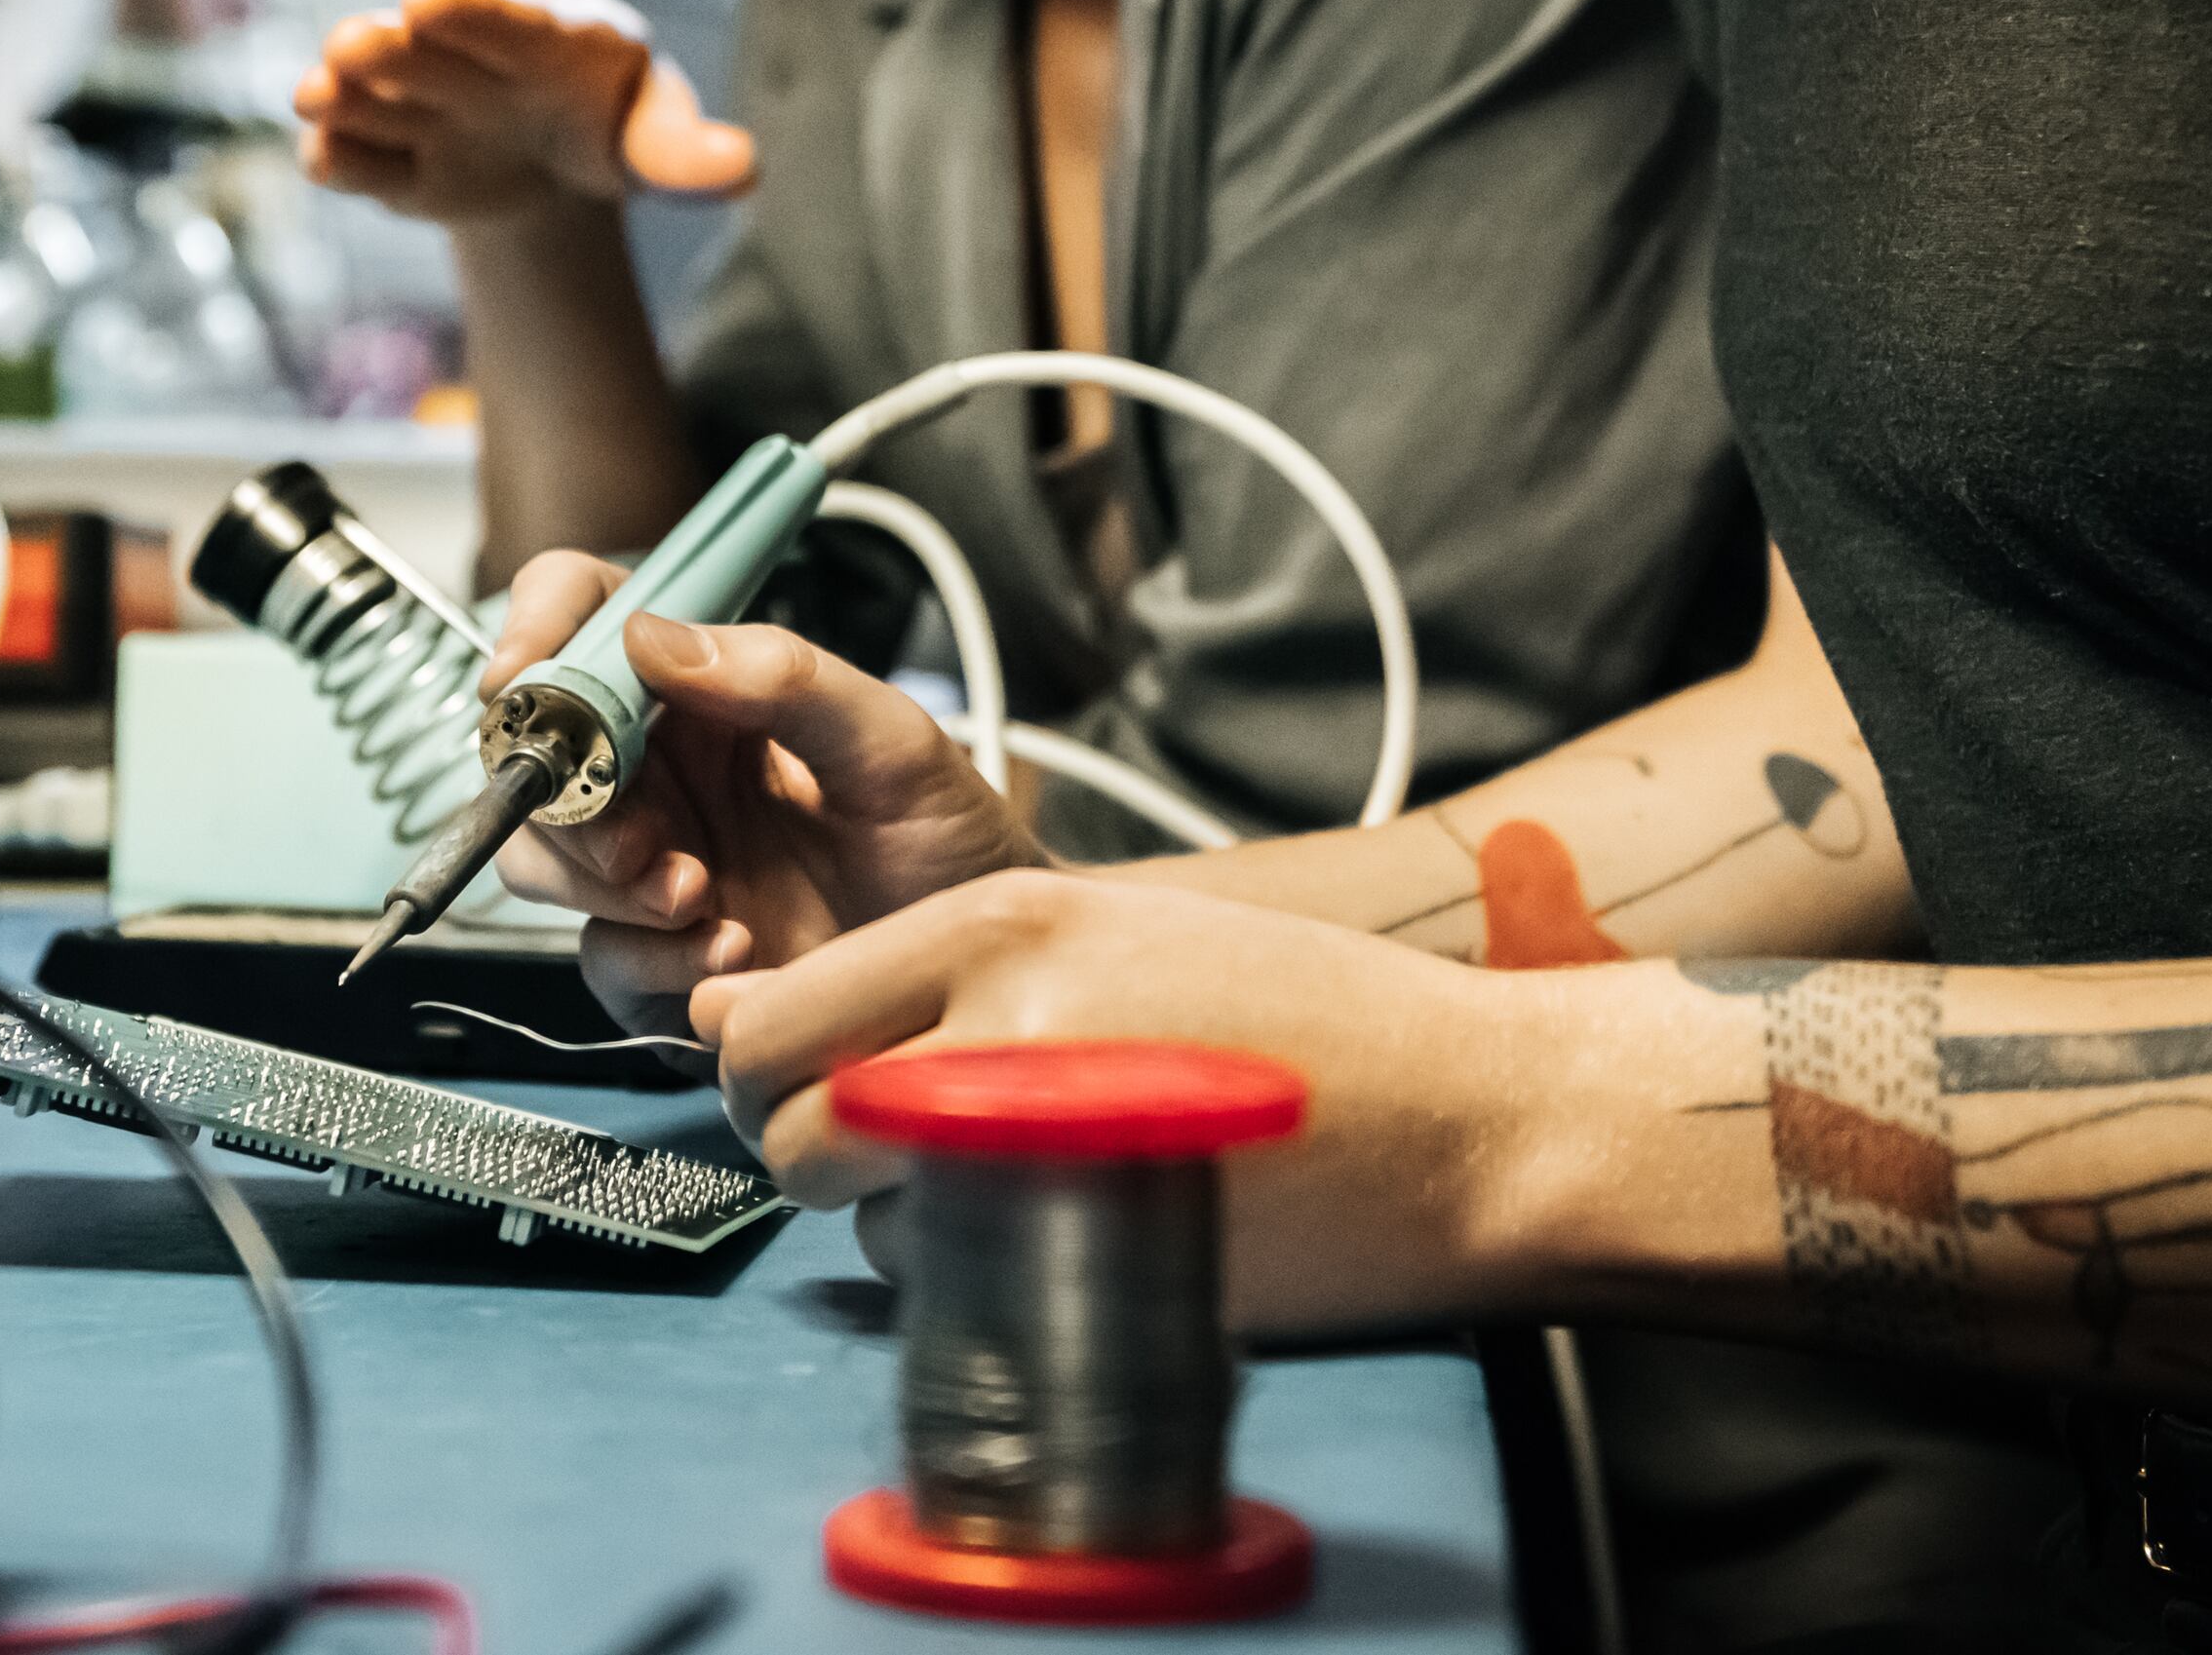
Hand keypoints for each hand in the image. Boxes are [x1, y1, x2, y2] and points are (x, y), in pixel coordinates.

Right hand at [292, 0, 754, 231]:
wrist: (559, 162)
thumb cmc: (614, 121)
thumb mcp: (656, 132)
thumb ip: (686, 152)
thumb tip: (743, 169)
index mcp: (545, 37)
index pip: (505, 19)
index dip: (469, 11)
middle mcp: (471, 63)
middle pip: (424, 52)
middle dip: (388, 49)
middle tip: (353, 45)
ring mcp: (426, 111)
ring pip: (377, 97)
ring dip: (345, 96)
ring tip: (315, 95)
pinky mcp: (398, 164)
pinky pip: (363, 158)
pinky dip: (342, 157)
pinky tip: (324, 156)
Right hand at [478, 551, 1036, 1031]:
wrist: (978, 978)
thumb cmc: (955, 846)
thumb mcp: (895, 744)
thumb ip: (785, 679)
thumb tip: (654, 638)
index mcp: (708, 689)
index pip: (588, 618)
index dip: (538, 629)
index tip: (526, 673)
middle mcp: (665, 769)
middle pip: (537, 750)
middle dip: (566, 795)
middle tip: (639, 839)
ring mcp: (654, 864)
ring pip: (545, 859)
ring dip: (604, 883)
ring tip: (702, 901)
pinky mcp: (660, 959)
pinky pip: (601, 958)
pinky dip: (653, 964)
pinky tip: (731, 959)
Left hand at [696, 869, 1707, 1337]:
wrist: (1466, 1116)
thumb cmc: (1299, 1016)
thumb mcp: (1108, 935)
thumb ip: (929, 973)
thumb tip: (745, 1019)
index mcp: (996, 924)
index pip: (770, 1021)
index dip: (769, 1072)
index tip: (813, 1086)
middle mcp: (993, 1025)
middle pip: (786, 1127)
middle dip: (813, 1152)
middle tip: (892, 1149)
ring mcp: (1036, 1153)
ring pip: (857, 1215)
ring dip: (897, 1213)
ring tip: (1017, 1173)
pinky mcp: (1088, 1260)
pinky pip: (942, 1286)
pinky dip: (969, 1274)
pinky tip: (1064, 1227)